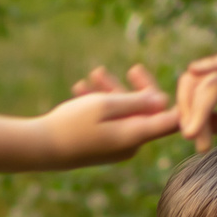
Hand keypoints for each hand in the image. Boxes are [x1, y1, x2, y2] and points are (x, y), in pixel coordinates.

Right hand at [36, 68, 178, 165]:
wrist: (39, 148)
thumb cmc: (72, 124)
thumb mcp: (105, 105)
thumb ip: (136, 101)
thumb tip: (163, 100)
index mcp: (136, 135)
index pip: (171, 120)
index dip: (177, 100)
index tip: (173, 82)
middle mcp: (131, 144)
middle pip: (146, 112)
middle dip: (133, 88)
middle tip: (128, 68)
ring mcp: (117, 146)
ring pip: (124, 113)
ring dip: (111, 92)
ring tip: (92, 75)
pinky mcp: (104, 146)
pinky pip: (111, 122)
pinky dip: (100, 105)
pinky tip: (81, 89)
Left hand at [174, 46, 216, 148]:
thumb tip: (192, 129)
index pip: (199, 93)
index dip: (190, 114)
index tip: (191, 139)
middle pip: (198, 85)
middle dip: (189, 112)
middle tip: (190, 138)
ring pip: (211, 81)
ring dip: (198, 106)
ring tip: (193, 132)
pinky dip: (214, 64)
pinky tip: (195, 69)